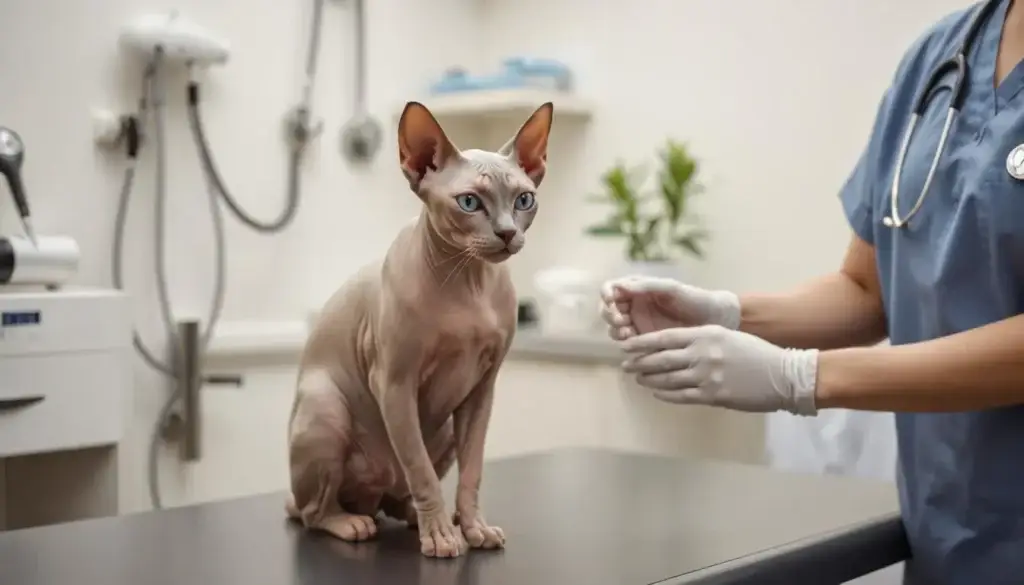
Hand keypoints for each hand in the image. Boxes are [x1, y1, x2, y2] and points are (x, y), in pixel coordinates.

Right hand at [599, 276, 740, 340]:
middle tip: (620, 320)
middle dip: (609, 314)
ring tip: (627, 334)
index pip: (612, 288)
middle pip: (608, 309)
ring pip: (614, 327)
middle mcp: (633, 306)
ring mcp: (637, 324)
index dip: (607, 293)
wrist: (713, 321)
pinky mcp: (644, 342)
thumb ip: (646, 286)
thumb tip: (620, 286)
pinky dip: (624, 342)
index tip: (611, 300)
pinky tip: (632, 343)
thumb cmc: (694, 299)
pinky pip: (626, 342)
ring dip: (615, 330)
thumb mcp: (671, 289)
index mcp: (638, 289)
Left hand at [620, 325, 819, 414]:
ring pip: (667, 379)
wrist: (782, 375)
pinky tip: (657, 393)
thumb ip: (701, 340)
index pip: (664, 338)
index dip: (641, 343)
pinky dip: (665, 395)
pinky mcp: (713, 395)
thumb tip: (674, 346)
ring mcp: (707, 376)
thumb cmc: (755, 354)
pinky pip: (681, 396)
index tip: (626, 346)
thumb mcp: (726, 337)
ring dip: (650, 380)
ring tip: (639, 380)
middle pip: (660, 359)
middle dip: (639, 363)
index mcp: (705, 335)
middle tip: (625, 366)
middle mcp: (702, 354)